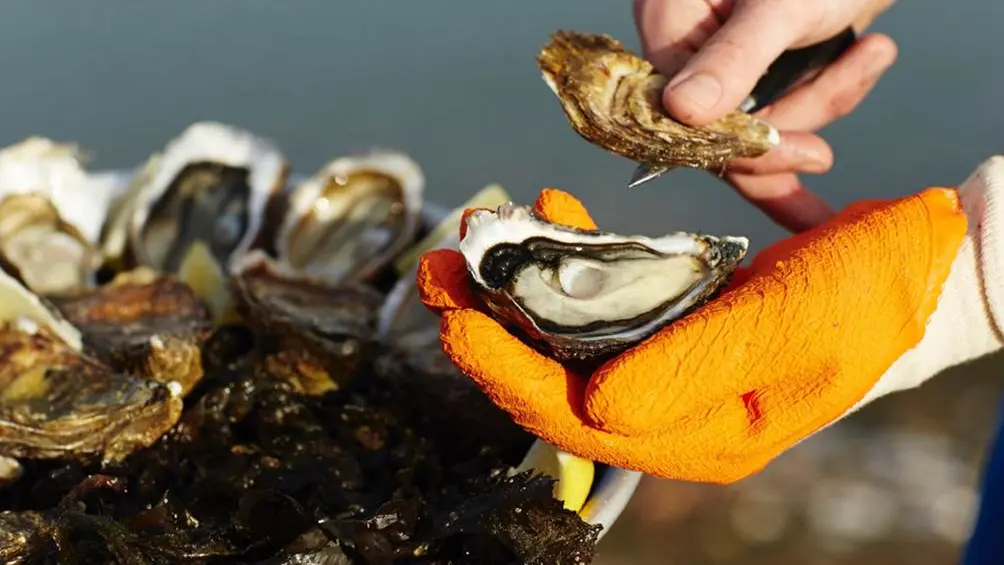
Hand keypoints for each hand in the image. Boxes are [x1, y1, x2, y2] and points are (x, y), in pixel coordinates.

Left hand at [416, 156, 1003, 482]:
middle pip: (557, 379)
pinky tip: (555, 220)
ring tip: (474, 243)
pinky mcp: (680, 324)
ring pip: (571, 339)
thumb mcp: (786, 331)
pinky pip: (608, 302)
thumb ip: (688, 369)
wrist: (920, 267)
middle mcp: (675, 409)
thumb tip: (593, 408)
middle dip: (492, 327)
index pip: (576, 418)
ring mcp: (674, 367)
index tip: (455, 320)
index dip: (506, 371)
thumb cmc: (868, 298)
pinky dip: (575, 261)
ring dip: (520, 289)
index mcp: (700, 433)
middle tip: (440, 272)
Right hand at [634, 0, 898, 231]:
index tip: (812, 153)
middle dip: (793, 125)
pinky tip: (866, 59)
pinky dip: (823, 101)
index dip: (744, 143)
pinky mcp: (748, 68)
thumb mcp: (783, 6)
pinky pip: (772, 115)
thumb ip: (733, 58)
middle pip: (717, 128)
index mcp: (667, 18)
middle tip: (831, 146)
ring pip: (752, 126)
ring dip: (822, 100)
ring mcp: (713, 58)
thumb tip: (681, 111)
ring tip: (875, 49)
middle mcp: (680, 43)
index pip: (683, 111)